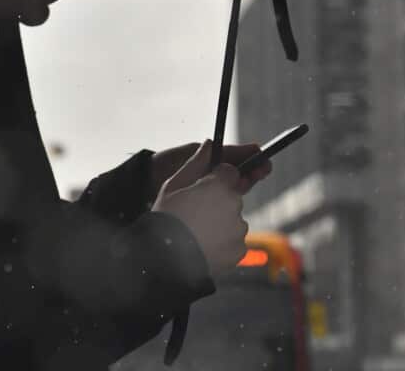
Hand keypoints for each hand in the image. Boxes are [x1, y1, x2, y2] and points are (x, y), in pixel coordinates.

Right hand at [151, 140, 248, 275]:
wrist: (164, 260)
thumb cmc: (165, 218)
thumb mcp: (173, 185)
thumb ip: (196, 163)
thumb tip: (209, 144)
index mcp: (220, 186)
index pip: (230, 173)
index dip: (214, 180)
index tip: (200, 190)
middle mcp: (235, 205)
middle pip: (231, 197)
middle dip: (217, 202)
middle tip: (192, 214)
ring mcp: (239, 229)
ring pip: (233, 219)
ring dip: (219, 223)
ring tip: (195, 233)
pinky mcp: (239, 250)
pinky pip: (233, 241)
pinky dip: (221, 243)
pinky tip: (202, 245)